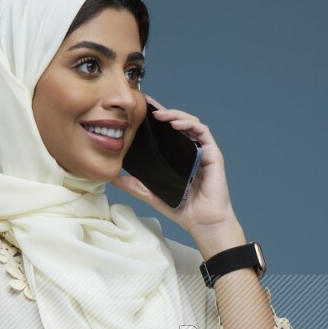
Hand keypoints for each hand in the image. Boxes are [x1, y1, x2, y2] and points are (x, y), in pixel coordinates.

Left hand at [110, 95, 240, 246]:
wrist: (203, 223)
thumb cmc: (183, 209)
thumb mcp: (152, 195)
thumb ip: (136, 186)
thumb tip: (114, 179)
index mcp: (178, 157)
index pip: (167, 132)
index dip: (156, 118)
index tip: (142, 109)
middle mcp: (191, 150)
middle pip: (178, 123)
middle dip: (163, 111)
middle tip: (147, 104)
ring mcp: (203, 151)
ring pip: (190, 123)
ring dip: (175, 115)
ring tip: (159, 114)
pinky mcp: (213, 154)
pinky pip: (202, 132)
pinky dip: (189, 124)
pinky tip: (175, 124)